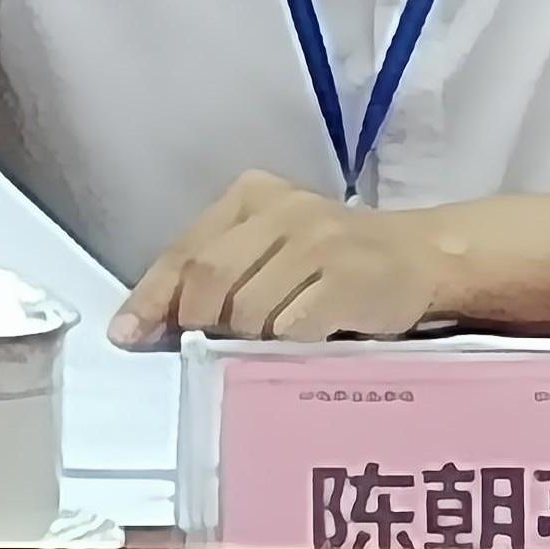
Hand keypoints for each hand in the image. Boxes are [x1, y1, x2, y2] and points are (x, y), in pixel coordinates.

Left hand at [110, 170, 446, 346]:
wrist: (421, 256)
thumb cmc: (335, 259)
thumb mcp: (274, 245)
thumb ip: (223, 270)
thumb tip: (153, 325)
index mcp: (254, 196)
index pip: (188, 248)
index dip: (152, 296)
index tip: (128, 334)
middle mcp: (285, 210)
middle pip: (210, 276)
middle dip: (199, 323)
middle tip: (207, 352)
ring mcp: (319, 243)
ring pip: (248, 309)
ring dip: (245, 343)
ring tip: (263, 349)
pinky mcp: (347, 280)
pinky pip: (292, 328)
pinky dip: (282, 350)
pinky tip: (295, 351)